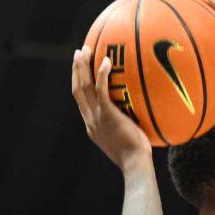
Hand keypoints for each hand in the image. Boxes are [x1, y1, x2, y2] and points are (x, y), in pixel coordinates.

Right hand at [71, 46, 152, 171]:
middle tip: (79, 53)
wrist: (134, 164)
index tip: (81, 69)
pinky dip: (102, 74)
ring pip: (83, 87)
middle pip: (77, 90)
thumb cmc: (137, 156)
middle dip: (76, 70)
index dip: (79, 83)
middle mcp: (90, 120)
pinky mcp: (107, 115)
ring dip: (82, 67)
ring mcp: (96, 118)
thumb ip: (126, 125)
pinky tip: (107, 61)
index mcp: (91, 125)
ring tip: (85, 50)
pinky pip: (101, 90)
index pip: (81, 101)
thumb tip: (138, 114)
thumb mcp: (126, 139)